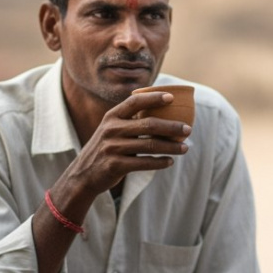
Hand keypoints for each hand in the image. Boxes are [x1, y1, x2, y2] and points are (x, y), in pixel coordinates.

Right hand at [59, 92, 188, 200]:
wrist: (83, 174)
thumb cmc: (106, 148)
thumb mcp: (111, 129)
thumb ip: (130, 120)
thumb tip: (163, 111)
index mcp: (112, 116)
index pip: (135, 101)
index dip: (154, 98)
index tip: (172, 98)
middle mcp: (111, 129)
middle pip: (148, 124)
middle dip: (172, 126)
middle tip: (188, 129)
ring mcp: (113, 148)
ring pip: (150, 145)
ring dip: (171, 147)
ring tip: (185, 148)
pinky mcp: (116, 165)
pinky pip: (144, 163)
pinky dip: (160, 162)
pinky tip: (170, 161)